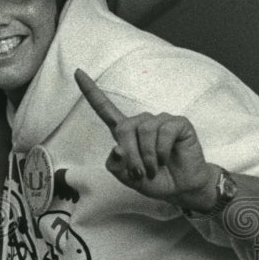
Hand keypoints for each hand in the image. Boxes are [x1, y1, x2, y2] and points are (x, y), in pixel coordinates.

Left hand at [75, 68, 216, 210]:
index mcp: (124, 132)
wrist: (180, 187)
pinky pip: (165, 131)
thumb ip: (116, 165)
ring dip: (147, 156)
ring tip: (154, 168)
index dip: (90, 91)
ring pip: (145, 130)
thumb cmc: (153, 180)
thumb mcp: (127, 178)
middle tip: (140, 172)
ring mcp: (161, 120)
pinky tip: (166, 158)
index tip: (77, 72)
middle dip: (131, 154)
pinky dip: (162, 151)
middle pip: (124, 127)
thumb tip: (117, 148)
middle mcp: (141, 122)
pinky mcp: (178, 123)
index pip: (104, 107)